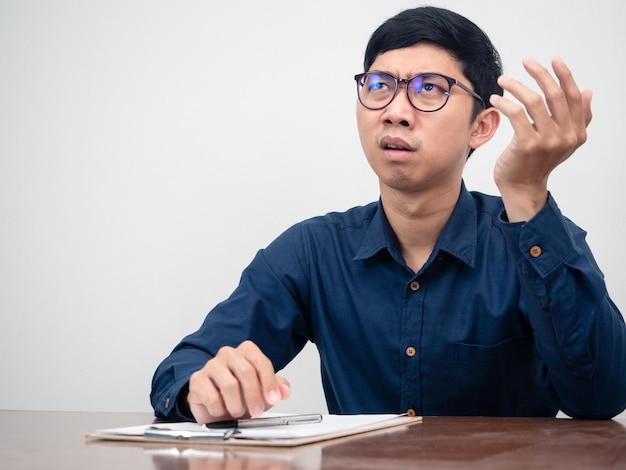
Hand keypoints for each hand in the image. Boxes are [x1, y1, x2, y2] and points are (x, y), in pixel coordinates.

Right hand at [187, 340, 290, 423]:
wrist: (215, 407)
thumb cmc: (240, 395)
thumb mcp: (262, 391)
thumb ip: (276, 388)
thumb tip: (284, 390)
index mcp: (246, 351)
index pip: (261, 362)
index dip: (269, 383)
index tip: (273, 399)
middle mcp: (228, 354)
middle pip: (246, 372)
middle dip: (254, 396)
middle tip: (257, 411)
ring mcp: (211, 365)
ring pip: (230, 385)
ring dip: (237, 405)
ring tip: (238, 411)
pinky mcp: (197, 380)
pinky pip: (212, 397)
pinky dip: (220, 410)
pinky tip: (221, 410)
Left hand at [490, 57, 592, 221]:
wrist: (522, 187)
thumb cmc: (538, 162)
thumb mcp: (563, 141)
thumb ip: (578, 118)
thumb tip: (588, 92)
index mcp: (577, 132)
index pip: (574, 96)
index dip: (565, 75)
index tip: (554, 59)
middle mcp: (566, 136)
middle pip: (555, 95)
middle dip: (540, 73)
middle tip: (527, 61)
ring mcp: (547, 141)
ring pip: (534, 101)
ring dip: (517, 86)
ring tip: (503, 80)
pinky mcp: (527, 145)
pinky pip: (516, 114)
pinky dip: (505, 102)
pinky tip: (495, 99)